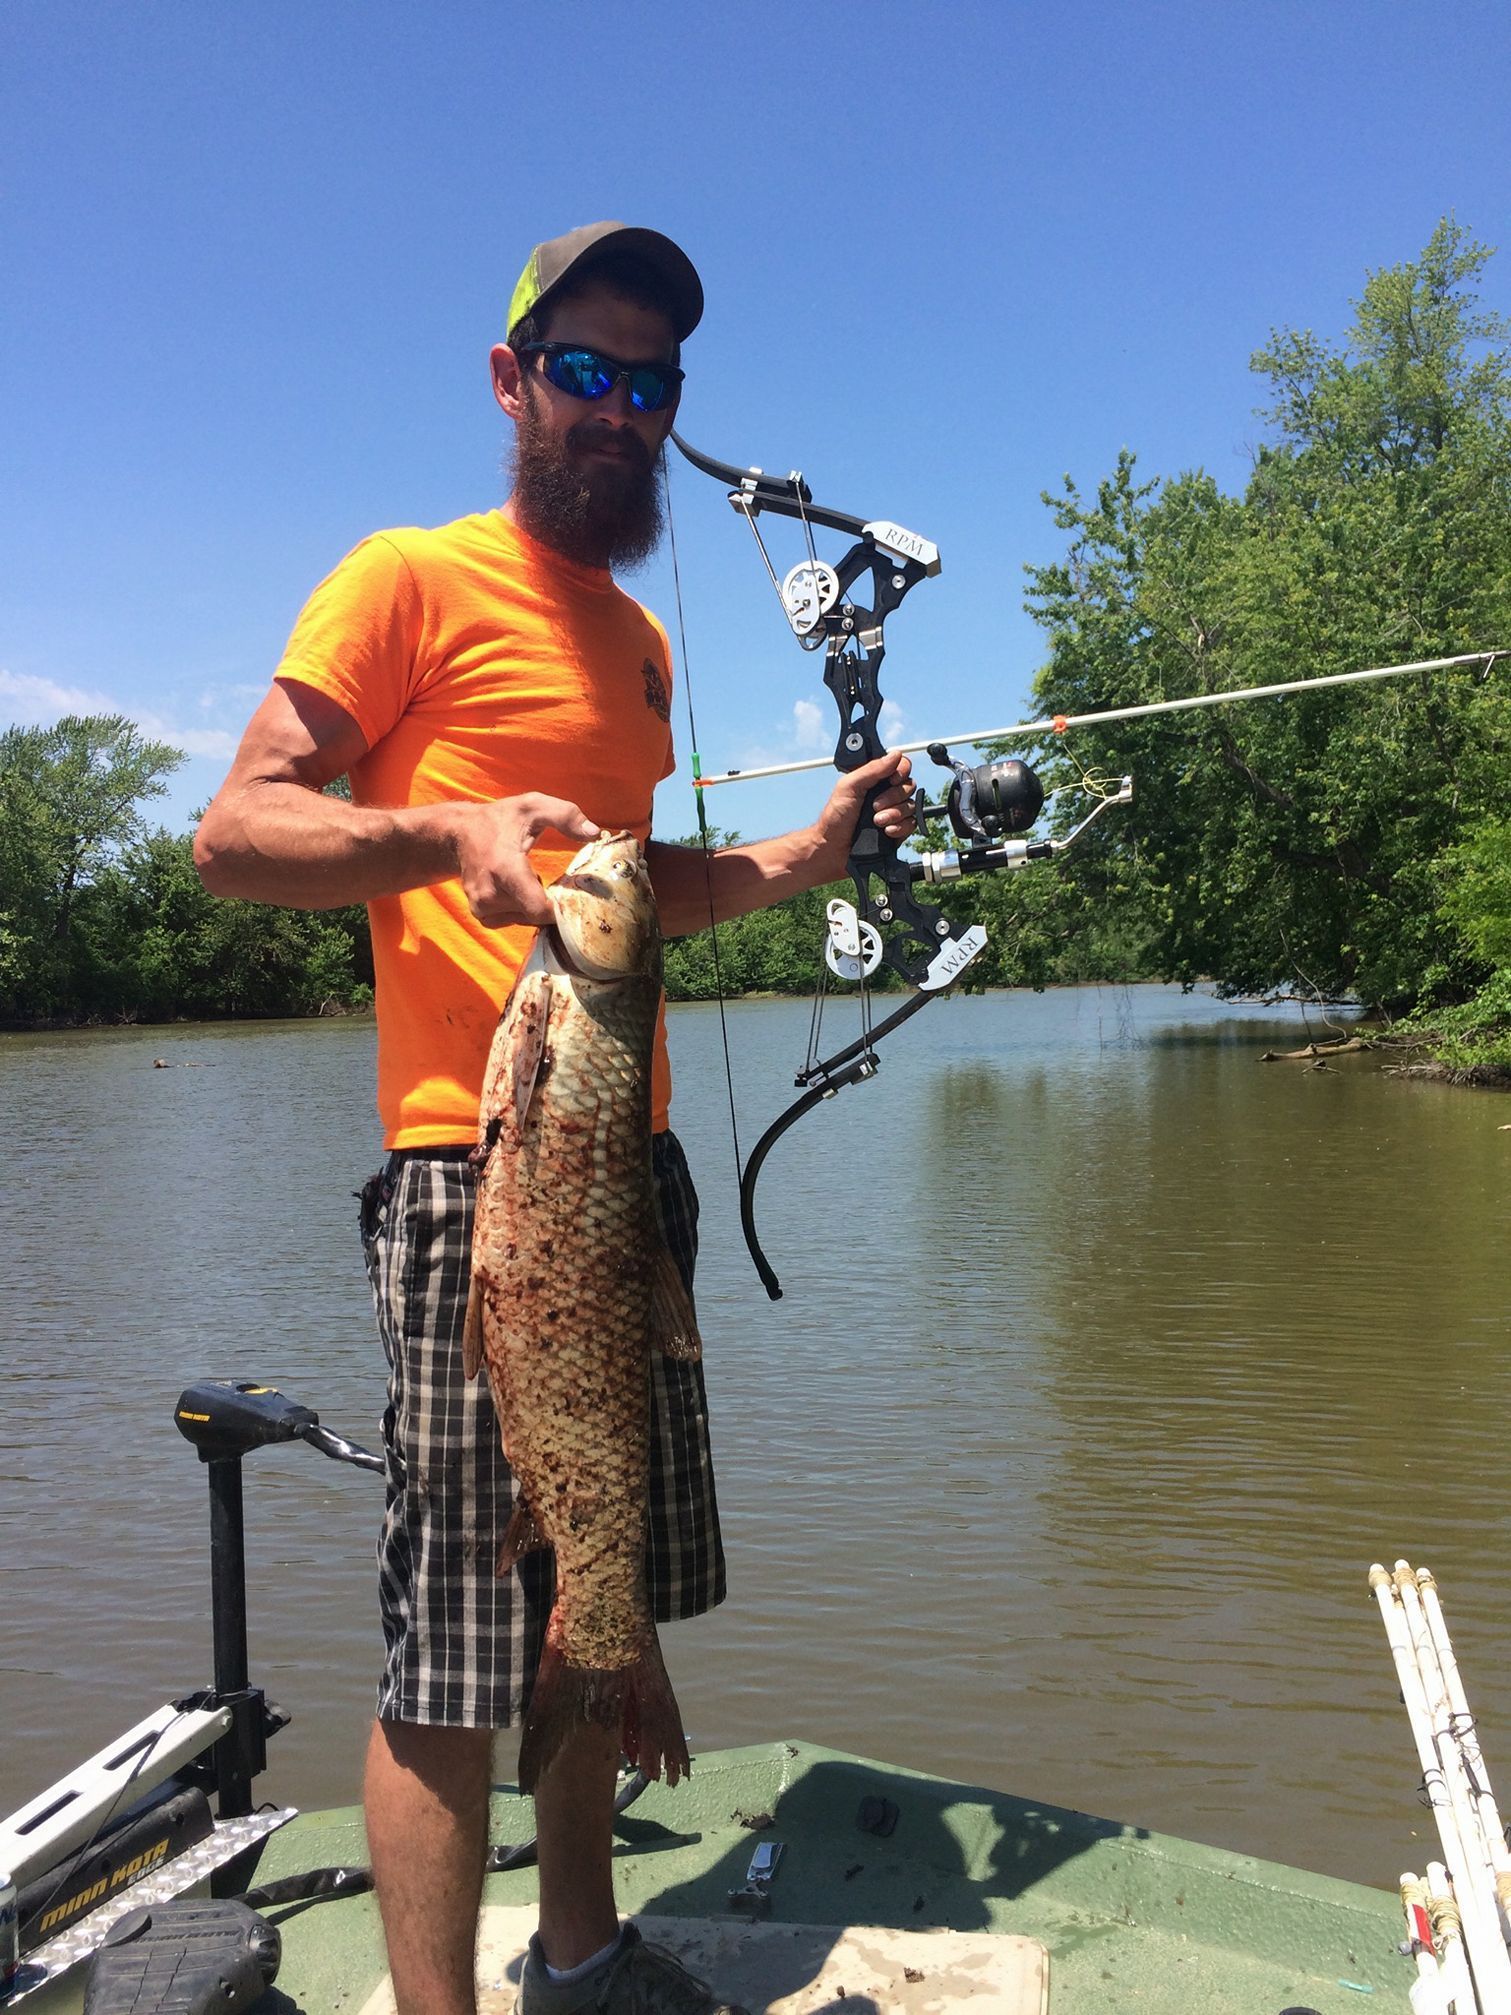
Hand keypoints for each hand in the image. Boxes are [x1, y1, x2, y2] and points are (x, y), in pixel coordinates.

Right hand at [452, 794, 599, 927]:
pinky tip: (517, 889)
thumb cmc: (500, 819)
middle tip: (552, 881)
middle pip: (536, 915)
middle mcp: (490, 893)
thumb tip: (595, 833)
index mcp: (505, 869)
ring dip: (534, 904)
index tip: (572, 895)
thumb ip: (566, 815)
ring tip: (528, 878)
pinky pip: (512, 920)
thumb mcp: (533, 806)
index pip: (539, 909)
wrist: (459, 833)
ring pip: (525, 918)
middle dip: (550, 902)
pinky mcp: (480, 914)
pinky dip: (521, 908)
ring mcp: (482, 906)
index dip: (560, 909)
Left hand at [810, 750, 916, 877]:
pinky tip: (885, 832)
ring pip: (911, 806)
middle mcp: (887, 793)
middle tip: (874, 806)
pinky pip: (911, 824)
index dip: (901, 771)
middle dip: (893, 797)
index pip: (901, 766)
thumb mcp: (849, 786)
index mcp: (875, 779)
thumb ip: (872, 769)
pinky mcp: (898, 830)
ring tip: (876, 822)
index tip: (892, 780)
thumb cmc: (835, 817)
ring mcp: (893, 812)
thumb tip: (896, 754)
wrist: (834, 849)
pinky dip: (899, 828)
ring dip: (894, 814)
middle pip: (909, 786)